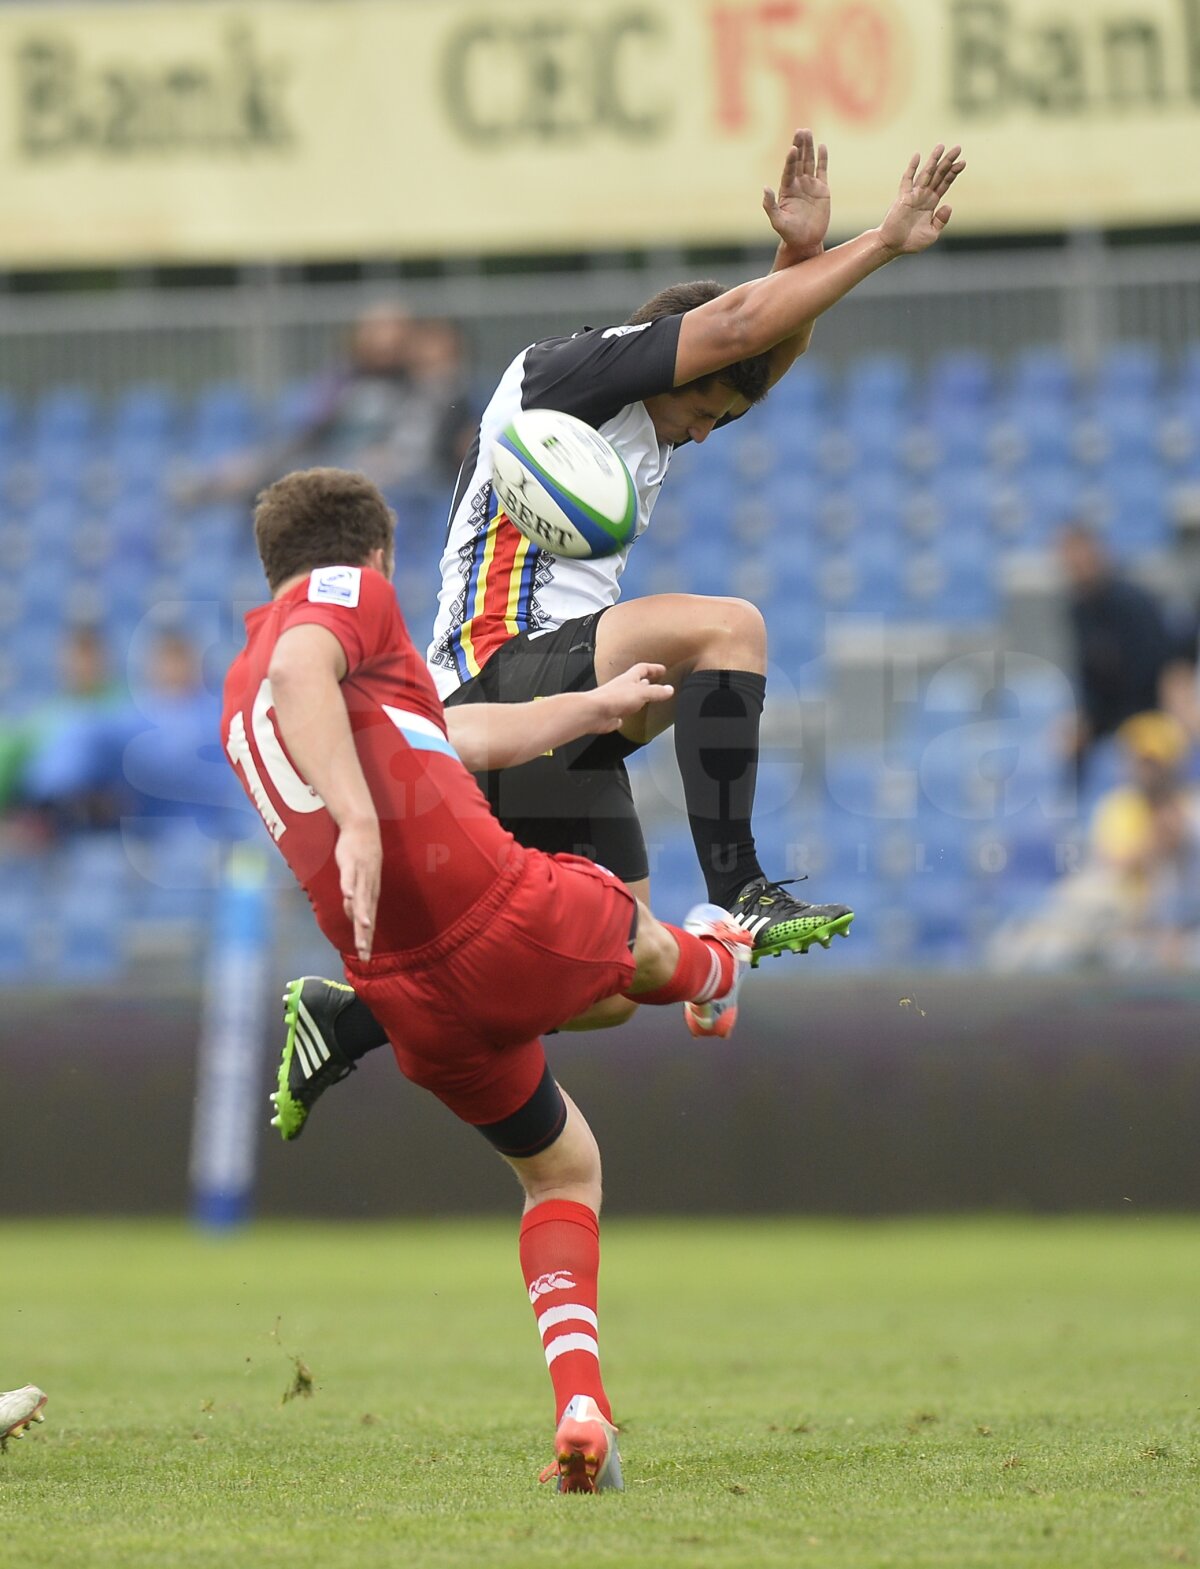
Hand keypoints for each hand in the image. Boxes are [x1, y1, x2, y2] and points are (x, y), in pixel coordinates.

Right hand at [336, 815, 381, 960]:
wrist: (363, 829)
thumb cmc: (361, 858)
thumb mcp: (358, 882)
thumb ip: (355, 900)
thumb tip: (352, 916)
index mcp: (371, 894)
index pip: (369, 922)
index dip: (367, 940)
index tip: (366, 959)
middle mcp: (369, 888)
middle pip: (366, 914)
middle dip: (365, 934)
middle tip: (364, 952)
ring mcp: (361, 875)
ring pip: (361, 897)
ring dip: (361, 912)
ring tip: (363, 928)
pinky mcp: (352, 863)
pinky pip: (350, 876)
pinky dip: (349, 886)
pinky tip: (348, 896)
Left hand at [588, 662, 673, 732]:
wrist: (594, 712)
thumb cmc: (612, 698)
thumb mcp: (641, 693)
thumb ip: (656, 692)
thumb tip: (669, 689)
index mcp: (629, 679)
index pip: (643, 669)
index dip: (653, 668)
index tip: (662, 669)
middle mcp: (622, 688)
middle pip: (636, 681)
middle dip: (646, 681)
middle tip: (655, 682)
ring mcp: (616, 700)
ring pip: (630, 696)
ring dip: (638, 696)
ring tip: (647, 699)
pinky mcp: (612, 713)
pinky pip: (623, 711)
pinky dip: (629, 712)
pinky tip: (631, 716)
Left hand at [762, 128, 829, 261]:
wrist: (805, 242)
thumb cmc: (789, 234)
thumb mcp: (778, 222)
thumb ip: (770, 206)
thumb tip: (765, 189)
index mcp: (786, 190)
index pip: (789, 171)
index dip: (790, 160)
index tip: (792, 148)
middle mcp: (797, 185)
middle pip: (798, 161)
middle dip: (799, 146)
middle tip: (800, 130)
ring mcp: (810, 185)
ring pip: (809, 162)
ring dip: (809, 147)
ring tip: (807, 132)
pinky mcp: (822, 189)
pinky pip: (822, 170)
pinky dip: (822, 159)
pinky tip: (822, 146)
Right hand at [878, 144, 964, 256]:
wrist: (893, 246)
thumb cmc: (911, 241)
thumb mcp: (932, 234)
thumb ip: (941, 220)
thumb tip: (948, 205)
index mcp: (932, 203)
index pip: (944, 183)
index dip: (953, 173)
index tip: (963, 162)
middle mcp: (924, 195)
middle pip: (938, 175)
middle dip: (948, 161)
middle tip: (958, 148)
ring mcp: (913, 195)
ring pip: (926, 174)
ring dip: (933, 160)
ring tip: (941, 146)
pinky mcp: (903, 197)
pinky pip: (907, 180)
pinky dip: (912, 168)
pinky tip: (917, 156)